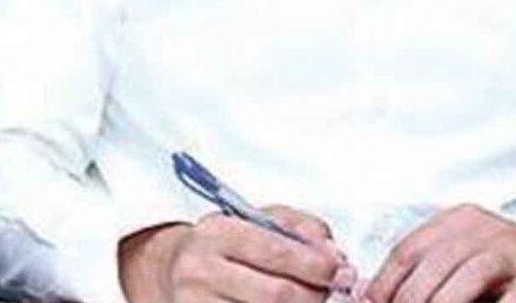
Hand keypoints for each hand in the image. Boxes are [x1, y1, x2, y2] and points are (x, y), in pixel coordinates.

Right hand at [119, 205, 350, 302]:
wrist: (173, 270)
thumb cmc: (226, 244)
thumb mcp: (259, 220)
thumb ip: (301, 229)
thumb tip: (334, 256)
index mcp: (217, 233)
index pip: (277, 253)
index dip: (317, 266)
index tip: (342, 271)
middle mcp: (200, 271)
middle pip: (275, 296)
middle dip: (315, 296)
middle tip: (335, 293)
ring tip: (313, 301)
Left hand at [362, 205, 515, 302]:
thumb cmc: (500, 260)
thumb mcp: (460, 250)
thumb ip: (424, 268)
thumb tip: (371, 294)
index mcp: (456, 220)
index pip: (408, 250)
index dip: (384, 284)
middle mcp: (482, 230)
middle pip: (432, 266)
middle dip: (410, 300)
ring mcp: (511, 253)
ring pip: (466, 280)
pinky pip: (509, 302)